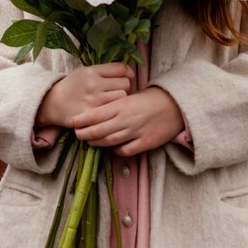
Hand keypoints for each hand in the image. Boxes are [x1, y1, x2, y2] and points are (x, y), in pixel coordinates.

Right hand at [35, 63, 133, 127]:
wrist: (53, 103)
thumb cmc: (73, 85)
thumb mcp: (86, 71)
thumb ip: (105, 70)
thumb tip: (129, 72)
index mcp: (92, 71)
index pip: (121, 69)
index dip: (128, 73)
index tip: (127, 78)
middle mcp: (94, 84)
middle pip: (125, 84)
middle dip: (124, 87)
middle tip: (118, 91)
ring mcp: (93, 100)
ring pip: (122, 97)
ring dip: (121, 100)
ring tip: (114, 100)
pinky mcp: (92, 115)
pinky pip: (113, 111)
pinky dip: (114, 110)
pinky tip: (110, 110)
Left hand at [70, 86, 184, 156]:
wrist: (175, 106)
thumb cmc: (151, 99)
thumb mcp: (131, 97)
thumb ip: (116, 104)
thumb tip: (98, 111)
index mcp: (122, 105)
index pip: (96, 114)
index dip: (82, 119)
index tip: (71, 121)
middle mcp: (126, 119)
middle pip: (99, 130)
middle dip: (85, 133)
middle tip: (76, 134)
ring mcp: (135, 132)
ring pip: (110, 141)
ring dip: (97, 143)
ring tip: (89, 141)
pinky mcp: (145, 143)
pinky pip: (125, 150)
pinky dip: (116, 150)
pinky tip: (112, 148)